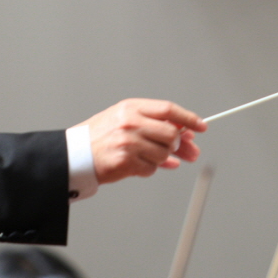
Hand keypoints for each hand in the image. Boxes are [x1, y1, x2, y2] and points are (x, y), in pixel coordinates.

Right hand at [78, 99, 205, 183]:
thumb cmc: (101, 135)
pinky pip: (151, 169)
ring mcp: (128, 142)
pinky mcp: (126, 162)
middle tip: (179, 150)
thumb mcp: (125, 118)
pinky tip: (138, 165)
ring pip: (164, 154)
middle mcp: (131, 123)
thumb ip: (154, 123)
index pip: (169, 109)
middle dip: (178, 145)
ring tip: (147, 157)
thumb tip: (187, 134)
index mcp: (131, 108)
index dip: (189, 118)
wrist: (76, 153)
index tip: (201, 126)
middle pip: (172, 134)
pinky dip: (148, 169)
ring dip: (162, 159)